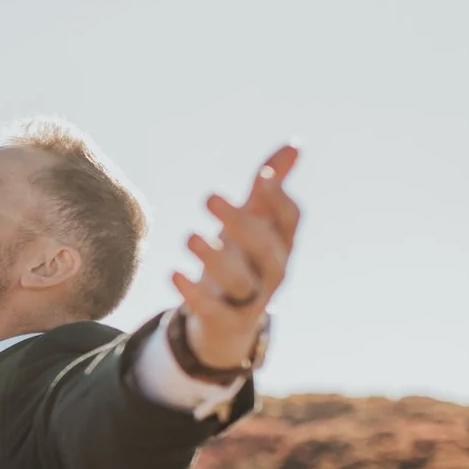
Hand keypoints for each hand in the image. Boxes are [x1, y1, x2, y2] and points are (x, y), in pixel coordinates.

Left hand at [173, 143, 301, 370]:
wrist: (229, 323)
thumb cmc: (244, 261)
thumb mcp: (256, 223)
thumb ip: (268, 189)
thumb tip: (294, 144)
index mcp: (281, 244)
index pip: (290, 220)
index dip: (279, 199)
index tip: (262, 175)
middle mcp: (272, 272)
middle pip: (266, 248)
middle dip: (241, 223)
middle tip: (209, 196)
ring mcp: (251, 300)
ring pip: (241, 281)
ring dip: (214, 258)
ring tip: (189, 237)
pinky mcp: (226, 322)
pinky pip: (213, 311)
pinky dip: (193, 294)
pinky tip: (173, 274)